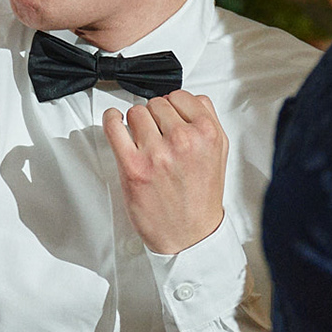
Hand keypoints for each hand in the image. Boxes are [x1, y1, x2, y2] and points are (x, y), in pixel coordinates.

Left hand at [102, 90, 225, 254]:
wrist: (190, 235)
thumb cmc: (201, 198)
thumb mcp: (219, 153)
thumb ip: (207, 121)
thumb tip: (187, 100)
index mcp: (208, 134)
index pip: (181, 96)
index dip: (173, 106)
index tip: (168, 116)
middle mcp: (184, 141)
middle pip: (157, 103)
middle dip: (156, 117)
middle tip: (158, 136)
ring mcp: (157, 153)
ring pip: (137, 113)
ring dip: (137, 123)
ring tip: (143, 140)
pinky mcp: (133, 166)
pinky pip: (114, 126)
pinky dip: (111, 119)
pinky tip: (114, 121)